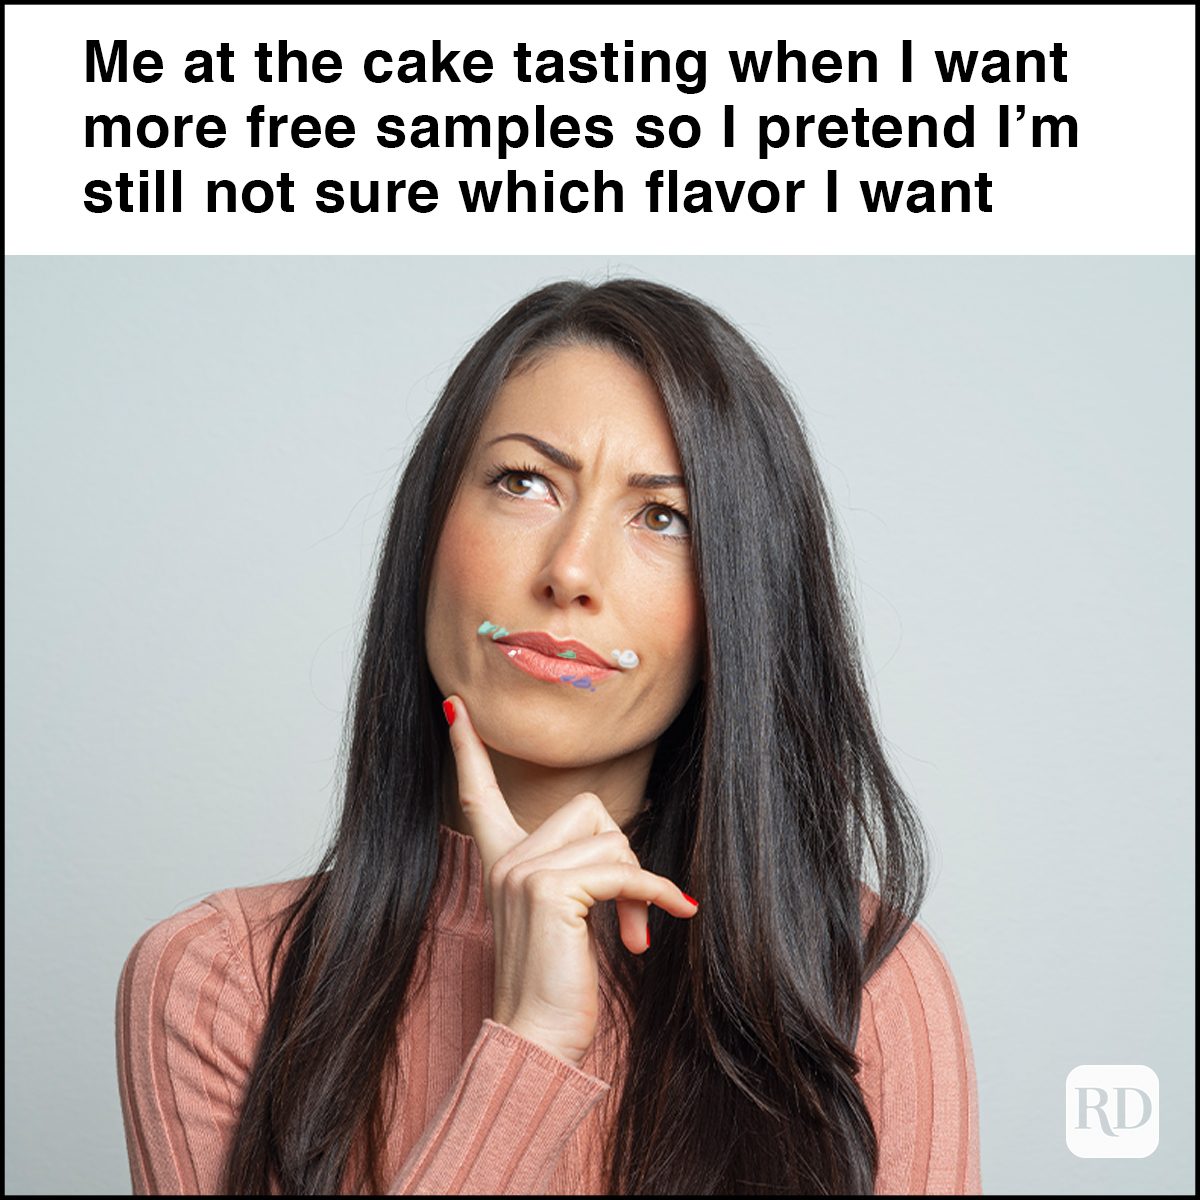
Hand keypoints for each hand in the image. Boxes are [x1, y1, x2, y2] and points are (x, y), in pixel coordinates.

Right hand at [443, 693, 699, 1068]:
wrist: (536, 1040)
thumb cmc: (554, 985)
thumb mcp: (561, 917)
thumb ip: (573, 873)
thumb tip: (617, 849)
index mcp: (501, 862)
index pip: (478, 794)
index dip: (467, 750)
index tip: (454, 706)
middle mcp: (507, 860)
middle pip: (589, 810)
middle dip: (624, 856)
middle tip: (631, 909)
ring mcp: (524, 871)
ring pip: (611, 840)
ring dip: (640, 886)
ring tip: (635, 934)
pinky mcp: (550, 891)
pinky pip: (623, 872)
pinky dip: (657, 893)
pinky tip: (676, 913)